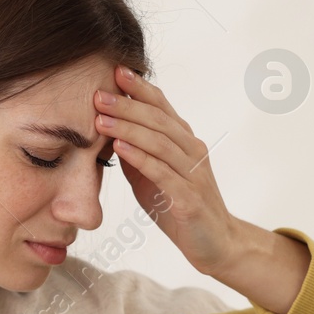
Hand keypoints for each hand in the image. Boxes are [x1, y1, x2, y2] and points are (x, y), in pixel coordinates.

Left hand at [95, 64, 242, 275]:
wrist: (215, 243)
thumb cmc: (181, 207)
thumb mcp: (152, 176)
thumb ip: (135, 153)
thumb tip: (107, 130)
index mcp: (184, 142)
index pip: (162, 107)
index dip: (140, 88)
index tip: (115, 71)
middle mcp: (192, 151)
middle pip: (159, 120)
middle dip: (127, 105)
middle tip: (98, 94)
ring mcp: (193, 174)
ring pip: (160, 142)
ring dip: (128, 128)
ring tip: (100, 119)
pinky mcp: (190, 199)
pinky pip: (163, 173)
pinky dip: (141, 158)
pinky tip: (120, 149)